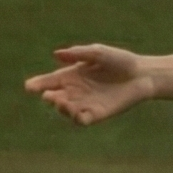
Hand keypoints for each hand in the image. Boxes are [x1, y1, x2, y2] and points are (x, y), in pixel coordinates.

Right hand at [24, 44, 152, 126]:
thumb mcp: (98, 52)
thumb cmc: (120, 60)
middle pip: (55, 97)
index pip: (49, 81)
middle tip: (50, 95)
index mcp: (71, 75)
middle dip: (50, 97)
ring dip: (62, 108)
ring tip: (62, 102)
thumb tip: (56, 54)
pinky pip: (83, 120)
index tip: (30, 87)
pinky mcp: (97, 114)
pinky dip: (77, 118)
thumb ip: (78, 54)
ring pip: (66, 110)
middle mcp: (75, 91)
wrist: (142, 74)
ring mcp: (85, 104)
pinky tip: (76, 113)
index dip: (37, 84)